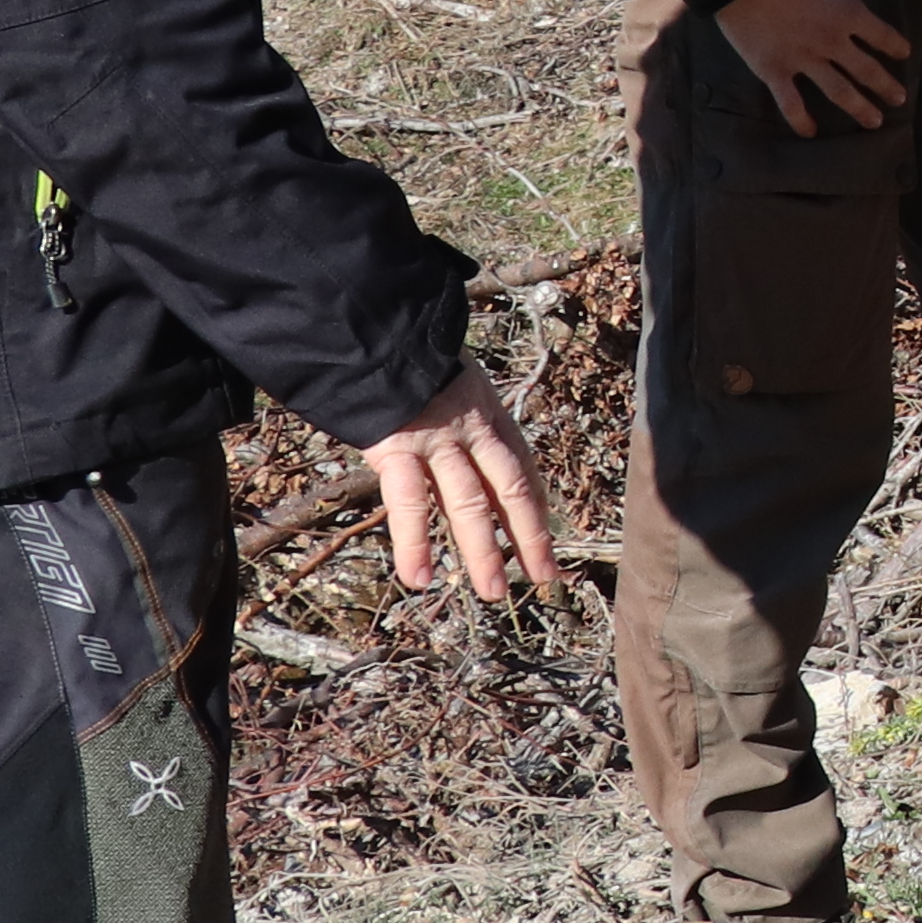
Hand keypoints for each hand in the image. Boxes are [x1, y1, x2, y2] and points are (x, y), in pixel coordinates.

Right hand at [363, 372, 561, 597]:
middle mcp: (472, 429)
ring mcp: (437, 441)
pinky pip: (409, 503)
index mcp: (487, 411)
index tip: (547, 536)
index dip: (536, 504)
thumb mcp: (448, 378)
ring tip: (494, 592)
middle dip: (529, 535)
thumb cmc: (404, 356)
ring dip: (483, 551)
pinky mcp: (398, 449)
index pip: (521, 465)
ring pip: (469, 504)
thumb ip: (456, 412)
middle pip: (510, 488)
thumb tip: (457, 446)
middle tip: (543, 575)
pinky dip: (415, 543)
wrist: (374, 331)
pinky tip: (418, 578)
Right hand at [716, 0, 910, 136]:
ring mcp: (804, 59)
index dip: (895, 44)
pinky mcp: (773, 70)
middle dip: (886, 86)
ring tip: (875, 122)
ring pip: (839, 92)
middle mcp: (832, 41)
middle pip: (867, 69)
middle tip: (899, 99)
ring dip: (859, 108)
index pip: (881, 34)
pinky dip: (801, 120)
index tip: (904, 53)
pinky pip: (791, 103)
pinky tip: (810, 132)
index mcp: (848, 11)